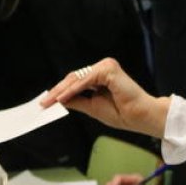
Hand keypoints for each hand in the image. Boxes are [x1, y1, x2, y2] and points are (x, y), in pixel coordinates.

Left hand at [41, 57, 167, 136]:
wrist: (140, 118)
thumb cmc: (123, 113)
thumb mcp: (92, 107)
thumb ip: (77, 101)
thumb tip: (59, 100)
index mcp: (100, 76)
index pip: (76, 82)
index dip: (60, 91)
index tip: (46, 102)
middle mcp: (103, 68)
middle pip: (74, 78)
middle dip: (57, 91)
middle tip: (44, 102)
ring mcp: (106, 66)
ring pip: (78, 78)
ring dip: (62, 91)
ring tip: (50, 101)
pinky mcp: (109, 69)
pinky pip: (86, 80)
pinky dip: (73, 89)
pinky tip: (62, 98)